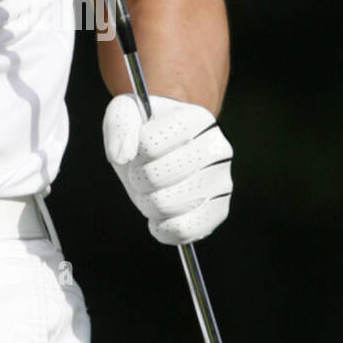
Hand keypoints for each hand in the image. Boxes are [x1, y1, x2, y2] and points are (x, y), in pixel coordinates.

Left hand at [102, 94, 232, 244]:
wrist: (168, 148)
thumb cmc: (146, 129)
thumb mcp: (126, 112)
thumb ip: (120, 125)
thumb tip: (121, 156)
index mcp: (196, 119)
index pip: (148, 143)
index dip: (132, 149)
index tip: (140, 146)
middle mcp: (217, 148)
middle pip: (156, 176)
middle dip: (137, 177)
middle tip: (143, 171)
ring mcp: (222, 181)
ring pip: (166, 204)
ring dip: (146, 201)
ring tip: (153, 190)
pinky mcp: (219, 210)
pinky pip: (185, 230)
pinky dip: (163, 228)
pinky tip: (160, 216)